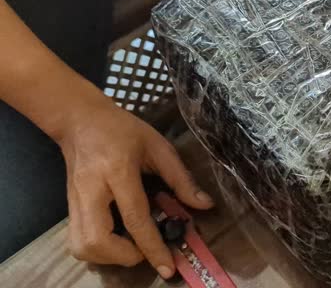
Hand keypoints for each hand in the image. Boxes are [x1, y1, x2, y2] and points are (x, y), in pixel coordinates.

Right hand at [56, 99, 213, 277]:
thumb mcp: (159, 146)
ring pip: (82, 247)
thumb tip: (204, 205)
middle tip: (146, 251)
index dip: (152, 247)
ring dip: (109, 257)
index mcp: (118, 171)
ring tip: (131, 247)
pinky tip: (115, 240)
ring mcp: (75, 201)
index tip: (167, 268)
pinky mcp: (68, 208)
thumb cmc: (123, 130)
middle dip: (125, 257)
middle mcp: (92, 190)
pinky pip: (76, 242)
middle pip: (98, 241)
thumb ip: (181, 178)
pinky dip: (97, 250)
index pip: (135, 218)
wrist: (80, 121)